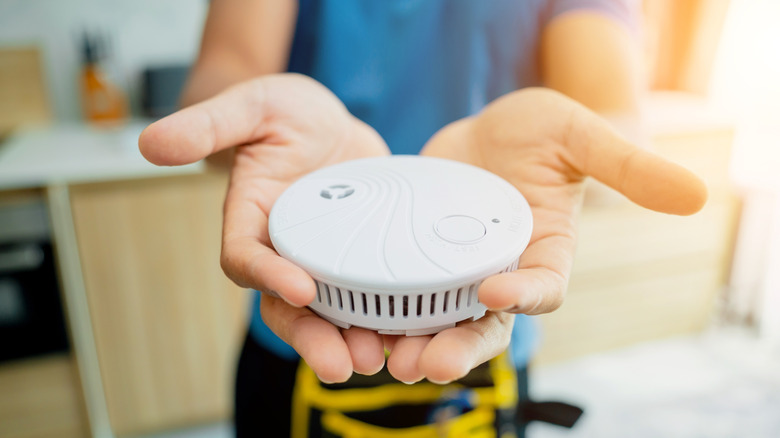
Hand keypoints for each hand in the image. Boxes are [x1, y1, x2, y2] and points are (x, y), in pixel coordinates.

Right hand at [139, 74, 390, 381]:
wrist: (329, 124)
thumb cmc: (285, 112)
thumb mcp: (251, 108)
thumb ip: (207, 126)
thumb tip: (150, 143)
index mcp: (251, 219)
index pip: (246, 259)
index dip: (268, 277)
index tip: (301, 289)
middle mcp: (283, 249)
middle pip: (286, 305)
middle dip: (310, 337)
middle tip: (340, 365)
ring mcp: (323, 258)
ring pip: (328, 313)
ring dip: (349, 340)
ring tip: (377, 359)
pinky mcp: (359, 258)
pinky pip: (367, 295)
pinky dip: (385, 317)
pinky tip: (410, 335)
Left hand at [386, 88, 706, 383]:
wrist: (483, 129)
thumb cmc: (538, 130)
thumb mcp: (578, 135)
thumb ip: (626, 166)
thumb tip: (697, 194)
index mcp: (543, 253)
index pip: (542, 287)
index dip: (524, 294)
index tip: (498, 291)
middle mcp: (500, 273)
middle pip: (484, 326)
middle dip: (458, 348)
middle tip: (425, 364)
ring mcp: (454, 271)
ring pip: (437, 322)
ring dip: (412, 343)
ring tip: (384, 357)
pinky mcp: (414, 260)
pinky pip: (398, 293)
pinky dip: (379, 311)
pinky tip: (352, 320)